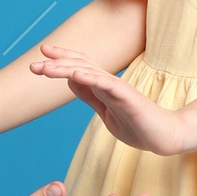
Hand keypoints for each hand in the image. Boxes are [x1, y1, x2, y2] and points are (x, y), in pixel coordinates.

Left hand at [31, 44, 187, 155]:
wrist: (163, 137)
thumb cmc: (137, 126)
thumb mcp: (105, 111)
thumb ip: (90, 96)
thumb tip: (70, 82)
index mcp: (103, 86)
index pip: (79, 66)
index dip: (60, 60)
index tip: (40, 58)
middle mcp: (110, 82)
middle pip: (80, 65)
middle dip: (56, 63)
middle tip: (33, 63)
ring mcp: (119, 88)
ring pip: (90, 72)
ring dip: (66, 68)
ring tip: (46, 68)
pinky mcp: (129, 97)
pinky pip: (108, 85)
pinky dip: (91, 78)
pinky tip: (75, 76)